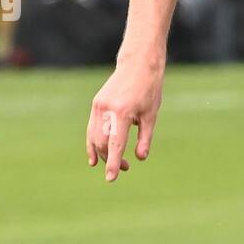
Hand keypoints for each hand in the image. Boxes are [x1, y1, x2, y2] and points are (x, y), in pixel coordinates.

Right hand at [87, 59, 163, 181]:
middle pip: (102, 144)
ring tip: (116, 163)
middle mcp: (106, 110)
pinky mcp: (96, 104)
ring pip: (94, 137)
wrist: (138, 64)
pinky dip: (93, 143)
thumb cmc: (149, 90)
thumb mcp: (151, 115)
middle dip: (111, 159)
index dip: (113, 163)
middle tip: (126, 167)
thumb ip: (144, 138)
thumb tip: (139, 158)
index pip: (115, 144)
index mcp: (122, 113)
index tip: (111, 179)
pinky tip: (95, 157)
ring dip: (102, 153)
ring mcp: (98, 106)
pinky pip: (91, 128)